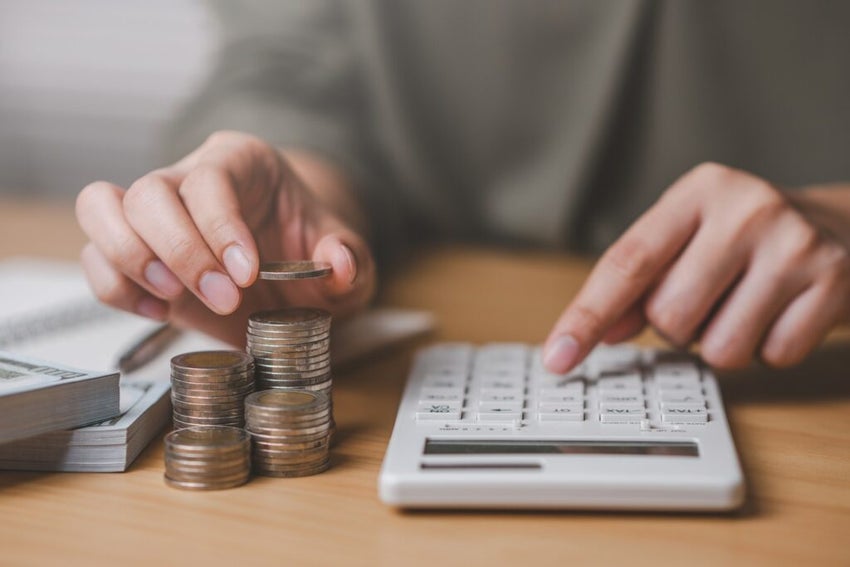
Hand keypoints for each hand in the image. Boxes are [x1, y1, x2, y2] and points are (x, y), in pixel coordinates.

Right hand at [76, 131, 375, 344]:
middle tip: (224, 299)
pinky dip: (115, 287)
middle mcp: (188, 178)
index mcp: (242, 162)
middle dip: (181, 252)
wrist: (289, 272)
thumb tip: (340, 264)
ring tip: (174, 299)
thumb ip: (350, 258)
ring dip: (130, 259)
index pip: (212, 178)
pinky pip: (95, 258)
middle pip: (150, 191)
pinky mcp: (133, 253)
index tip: (245, 274)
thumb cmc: (310, 251)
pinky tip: (160, 310)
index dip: (220, 227)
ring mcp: (153, 214)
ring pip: (101, 207)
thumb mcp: (346, 256)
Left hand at [543, 162, 849, 370]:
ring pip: (718, 347)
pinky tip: (782, 312)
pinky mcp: (833, 281)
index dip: (587, 316)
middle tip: (710, 298)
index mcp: (697, 192)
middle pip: (669, 316)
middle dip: (679, 326)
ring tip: (747, 304)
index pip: (627, 262)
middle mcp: (745, 208)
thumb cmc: (747, 240)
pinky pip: (771, 356)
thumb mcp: (689, 242)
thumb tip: (599, 334)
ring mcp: (794, 243)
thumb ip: (638, 285)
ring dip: (722, 342)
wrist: (845, 228)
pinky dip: (769, 348)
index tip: (558, 357)